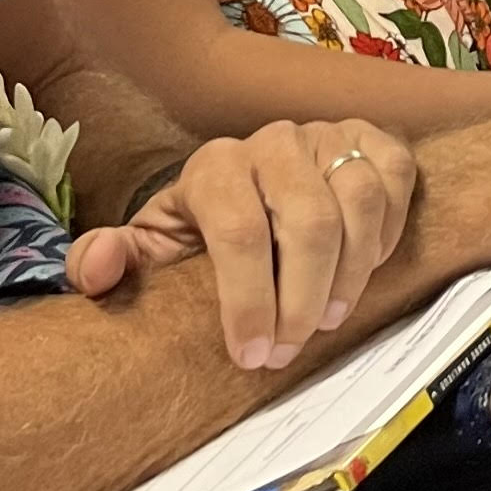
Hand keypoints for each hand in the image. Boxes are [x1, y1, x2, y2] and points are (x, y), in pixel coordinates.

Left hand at [63, 120, 418, 371]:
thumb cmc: (202, 228)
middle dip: (304, 298)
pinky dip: (389, 228)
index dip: (250, 300)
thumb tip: (95, 270)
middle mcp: (273, 142)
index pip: (239, 230)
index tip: (254, 355)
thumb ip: (109, 260)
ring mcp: (327, 134)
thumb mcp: (152, 246)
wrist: (257, 177)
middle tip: (293, 348)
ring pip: (359, 201)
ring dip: (351, 272)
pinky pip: (395, 178)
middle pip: (309, 222)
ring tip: (330, 317)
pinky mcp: (371, 137)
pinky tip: (366, 266)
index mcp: (215, 167)